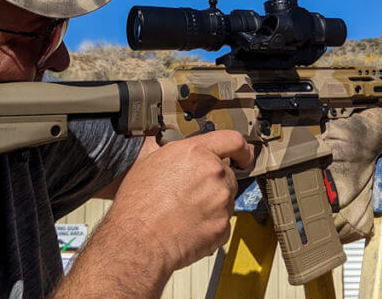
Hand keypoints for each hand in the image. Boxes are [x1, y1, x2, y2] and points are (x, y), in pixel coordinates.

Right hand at [99, 131, 252, 269]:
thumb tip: (187, 156)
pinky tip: (189, 226)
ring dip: (212, 204)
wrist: (138, 241)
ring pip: (226, 198)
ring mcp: (222, 200)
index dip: (241, 149)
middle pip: (228, 174)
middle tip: (191, 194)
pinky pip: (222, 221)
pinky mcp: (223, 226)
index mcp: (195, 153)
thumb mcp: (151, 163)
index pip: (233, 140)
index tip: (244, 154)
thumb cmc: (137, 205)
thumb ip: (179, 155)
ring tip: (185, 213)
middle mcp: (213, 173)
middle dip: (214, 183)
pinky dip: (210, 225)